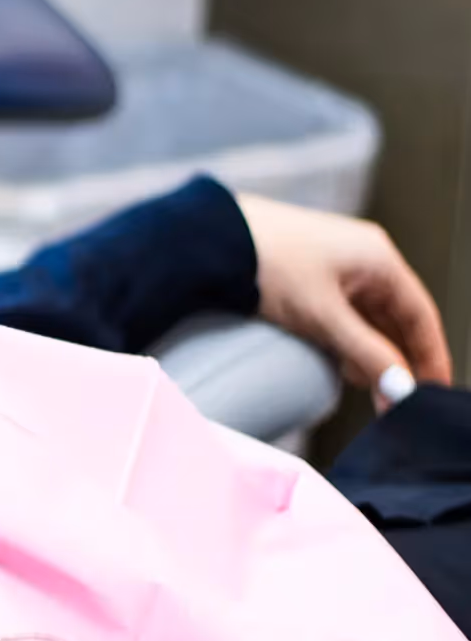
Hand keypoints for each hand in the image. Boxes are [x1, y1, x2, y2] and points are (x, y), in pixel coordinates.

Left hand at [236, 192, 451, 405]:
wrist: (208, 241)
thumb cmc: (268, 266)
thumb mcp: (324, 318)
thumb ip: (367, 354)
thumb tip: (402, 390)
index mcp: (379, 259)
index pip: (421, 315)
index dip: (430, 356)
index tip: (433, 391)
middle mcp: (364, 257)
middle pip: (396, 319)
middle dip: (396, 360)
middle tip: (394, 399)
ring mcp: (337, 264)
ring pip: (368, 318)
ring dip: (368, 352)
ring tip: (363, 383)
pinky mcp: (310, 274)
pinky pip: (342, 313)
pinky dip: (345, 339)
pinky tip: (337, 361)